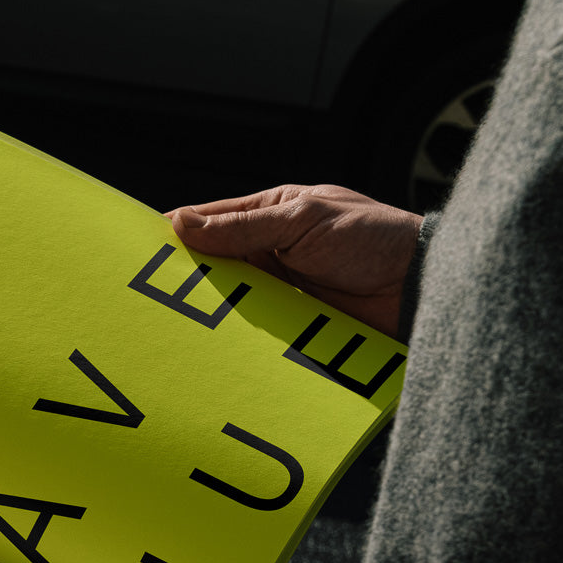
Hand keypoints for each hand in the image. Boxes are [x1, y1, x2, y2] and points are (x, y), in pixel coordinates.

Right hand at [166, 185, 421, 337]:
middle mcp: (271, 253)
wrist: (423, 290)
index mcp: (271, 215)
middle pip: (213, 266)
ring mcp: (280, 291)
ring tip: (171, 326)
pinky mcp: (292, 327)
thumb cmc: (374, 240)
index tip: (139, 250)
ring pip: (228, 302)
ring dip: (207, 312)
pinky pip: (253, 334)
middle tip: (148, 294)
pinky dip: (233, 341)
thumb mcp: (303, 221)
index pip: (210, 221)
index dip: (175, 233)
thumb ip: (243, 227)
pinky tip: (210, 348)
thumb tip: (182, 222)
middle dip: (185, 278)